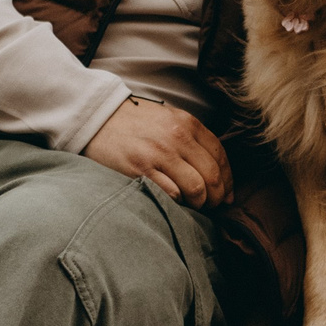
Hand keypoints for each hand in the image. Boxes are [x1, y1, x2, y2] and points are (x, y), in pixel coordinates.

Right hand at [83, 97, 232, 207]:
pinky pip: (171, 194)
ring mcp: (159, 154)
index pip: (220, 155)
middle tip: (213, 206)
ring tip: (194, 206)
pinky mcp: (141, 170)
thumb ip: (191, 138)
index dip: (228, 179)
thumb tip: (216, 172)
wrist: (97, 118)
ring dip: (199, 203)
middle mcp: (176, 137)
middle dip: (217, 197)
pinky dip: (177, 203)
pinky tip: (174, 202)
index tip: (226, 194)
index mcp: (186, 123)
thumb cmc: (134, 123)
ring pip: (196, 189)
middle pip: (212, 175)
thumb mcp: (168, 119)